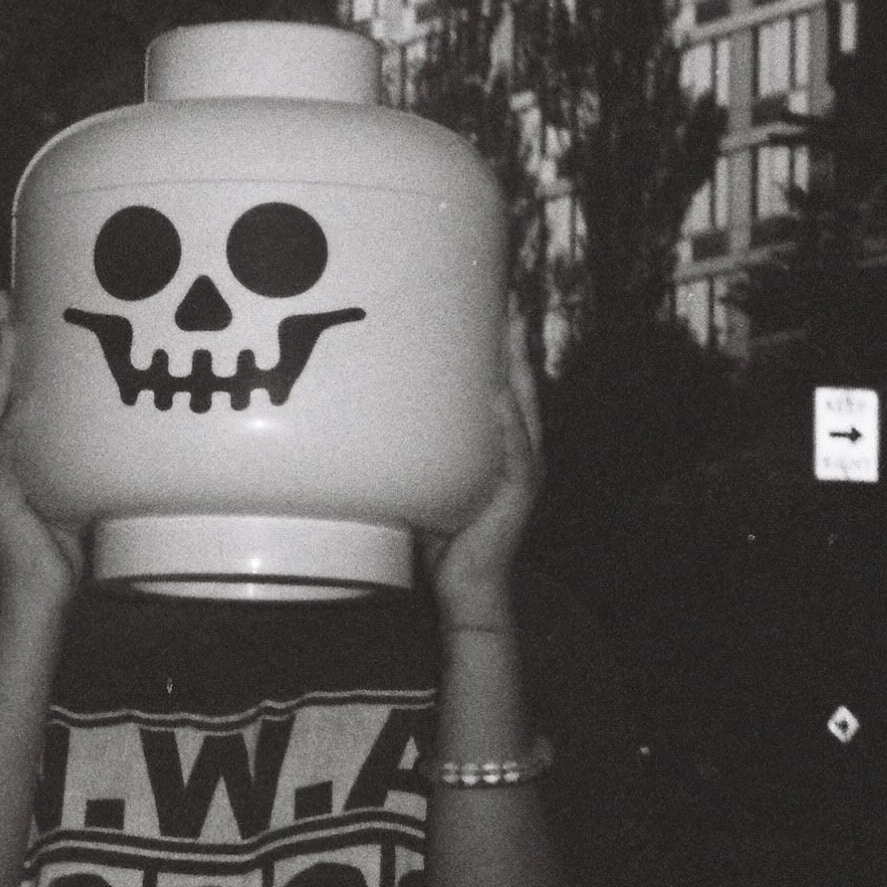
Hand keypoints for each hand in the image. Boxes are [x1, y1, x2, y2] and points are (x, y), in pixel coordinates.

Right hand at [0, 292, 85, 607]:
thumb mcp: (74, 481)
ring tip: (5, 332)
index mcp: (0, 449)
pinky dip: (8, 426)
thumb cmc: (60, 541)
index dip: (0, 347)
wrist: (39, 591)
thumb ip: (81, 449)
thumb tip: (120, 417)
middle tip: (1, 296)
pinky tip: (17, 400)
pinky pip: (0, 455)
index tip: (9, 306)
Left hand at [418, 303, 542, 631]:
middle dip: (513, 342)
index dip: (501, 347)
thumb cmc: (439, 535)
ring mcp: (522, 469)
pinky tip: (498, 390)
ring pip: (521, 406)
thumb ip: (410, 447)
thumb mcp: (422, 478)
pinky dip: (507, 417)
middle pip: (519, 385)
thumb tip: (364, 414)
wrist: (464, 588)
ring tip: (507, 328)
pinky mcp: (517, 490)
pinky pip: (514, 446)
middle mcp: (517, 450)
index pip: (502, 386)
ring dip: (515, 367)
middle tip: (503, 298)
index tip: (490, 304)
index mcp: (498, 444)